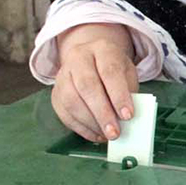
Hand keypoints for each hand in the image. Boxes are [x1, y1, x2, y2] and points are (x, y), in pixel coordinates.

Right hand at [51, 23, 138, 141]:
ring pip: (72, 101)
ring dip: (91, 123)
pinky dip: (81, 128)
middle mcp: (78, 58)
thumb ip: (129, 91)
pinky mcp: (55, 93)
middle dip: (102, 113)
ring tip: (106, 135)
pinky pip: (64, 113)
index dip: (119, 95)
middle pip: (87, 86)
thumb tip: (128, 119)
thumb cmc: (113, 68)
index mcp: (102, 49)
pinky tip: (96, 135)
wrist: (90, 58)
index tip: (128, 116)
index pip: (109, 71)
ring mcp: (63, 75)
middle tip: (115, 133)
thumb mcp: (127, 72)